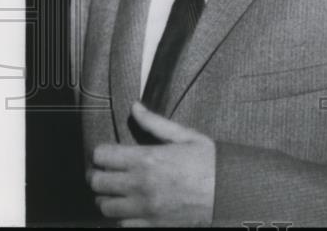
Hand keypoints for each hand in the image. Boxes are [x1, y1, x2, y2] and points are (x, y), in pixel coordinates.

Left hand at [88, 102, 215, 225]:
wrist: (229, 191)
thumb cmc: (210, 162)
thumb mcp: (186, 136)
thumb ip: (156, 123)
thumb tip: (135, 107)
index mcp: (147, 159)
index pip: (102, 156)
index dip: (101, 153)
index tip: (108, 153)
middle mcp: (140, 185)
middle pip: (97, 182)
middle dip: (99, 175)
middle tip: (108, 172)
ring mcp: (143, 208)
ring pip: (104, 206)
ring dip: (107, 197)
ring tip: (118, 191)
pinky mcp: (150, 225)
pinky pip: (120, 223)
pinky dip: (122, 216)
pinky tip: (132, 206)